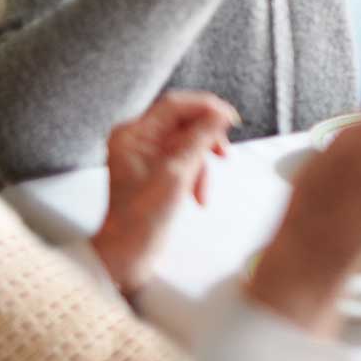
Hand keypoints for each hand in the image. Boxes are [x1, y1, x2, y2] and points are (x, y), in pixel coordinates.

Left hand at [91, 91, 238, 292]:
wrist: (129, 255)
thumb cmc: (143, 218)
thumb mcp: (177, 174)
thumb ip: (199, 139)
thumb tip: (220, 113)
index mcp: (133, 135)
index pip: (174, 105)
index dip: (206, 107)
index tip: (231, 118)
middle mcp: (137, 139)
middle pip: (184, 123)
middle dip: (206, 142)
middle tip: (225, 155)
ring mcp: (146, 155)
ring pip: (189, 142)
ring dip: (203, 163)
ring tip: (203, 191)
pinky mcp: (156, 170)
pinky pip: (185, 159)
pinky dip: (197, 174)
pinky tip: (198, 196)